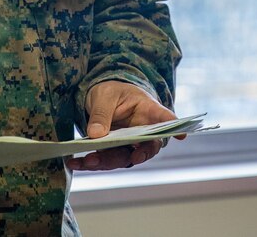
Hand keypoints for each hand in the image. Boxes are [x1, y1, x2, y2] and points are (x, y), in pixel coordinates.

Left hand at [65, 80, 179, 170]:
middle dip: (132, 155)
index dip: (174, 127)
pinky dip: (90, 164)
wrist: (101, 98)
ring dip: (105, 163)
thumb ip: (102, 113)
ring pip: (124, 158)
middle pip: (146, 147)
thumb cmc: (111, 91)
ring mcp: (130, 143)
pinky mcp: (115, 151)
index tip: (181, 135)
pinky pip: (106, 161)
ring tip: (85, 162)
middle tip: (119, 157)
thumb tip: (95, 135)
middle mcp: (143, 131)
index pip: (164, 118)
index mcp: (148, 110)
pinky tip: (74, 162)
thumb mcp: (105, 95)